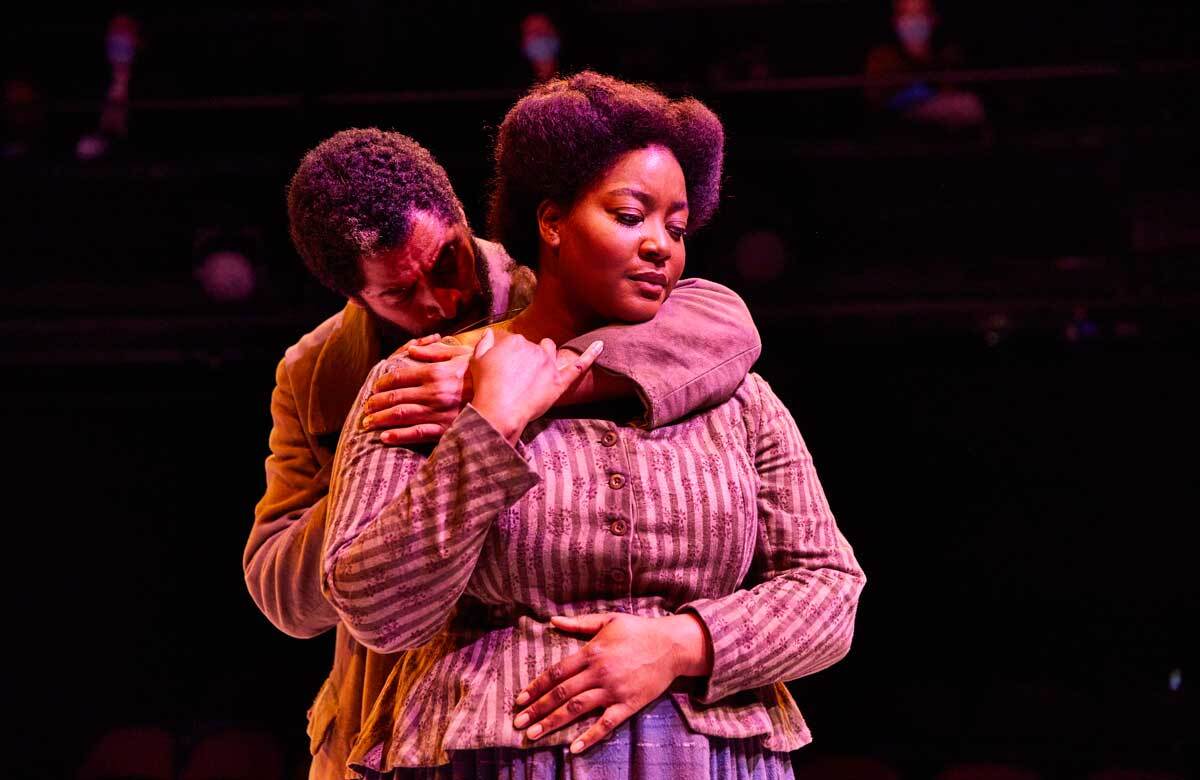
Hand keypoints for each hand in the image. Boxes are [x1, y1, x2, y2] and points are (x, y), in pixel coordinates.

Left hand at [361, 335, 472, 444]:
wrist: (506, 399)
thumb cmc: (483, 375)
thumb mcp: (462, 355)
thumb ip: (435, 351)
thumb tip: (412, 350)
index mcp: (435, 373)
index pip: (399, 377)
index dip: (383, 383)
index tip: (375, 387)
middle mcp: (433, 392)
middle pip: (394, 397)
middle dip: (375, 403)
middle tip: (365, 408)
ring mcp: (438, 412)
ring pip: (400, 416)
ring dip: (380, 420)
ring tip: (367, 423)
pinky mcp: (445, 430)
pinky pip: (416, 434)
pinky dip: (398, 436)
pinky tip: (385, 438)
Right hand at [468, 329, 602, 444]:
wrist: (499, 411)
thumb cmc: (486, 387)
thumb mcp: (477, 361)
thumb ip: (484, 343)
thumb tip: (490, 333)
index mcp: (515, 341)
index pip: (517, 343)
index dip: (512, 357)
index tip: (506, 368)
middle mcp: (534, 348)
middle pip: (534, 347)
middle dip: (529, 357)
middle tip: (519, 376)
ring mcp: (549, 364)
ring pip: (552, 351)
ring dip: (547, 356)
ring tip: (539, 371)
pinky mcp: (559, 381)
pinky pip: (579, 366)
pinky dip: (591, 355)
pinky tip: (601, 345)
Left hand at [511, 612, 711, 753]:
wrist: (672, 645)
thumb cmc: (638, 630)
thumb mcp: (608, 620)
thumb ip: (579, 624)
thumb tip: (553, 621)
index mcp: (592, 652)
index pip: (556, 673)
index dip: (536, 687)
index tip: (520, 700)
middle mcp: (599, 673)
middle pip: (561, 694)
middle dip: (537, 709)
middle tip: (518, 723)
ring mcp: (614, 691)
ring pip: (577, 710)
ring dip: (553, 723)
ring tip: (534, 735)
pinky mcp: (628, 704)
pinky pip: (606, 724)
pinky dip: (589, 737)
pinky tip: (573, 749)